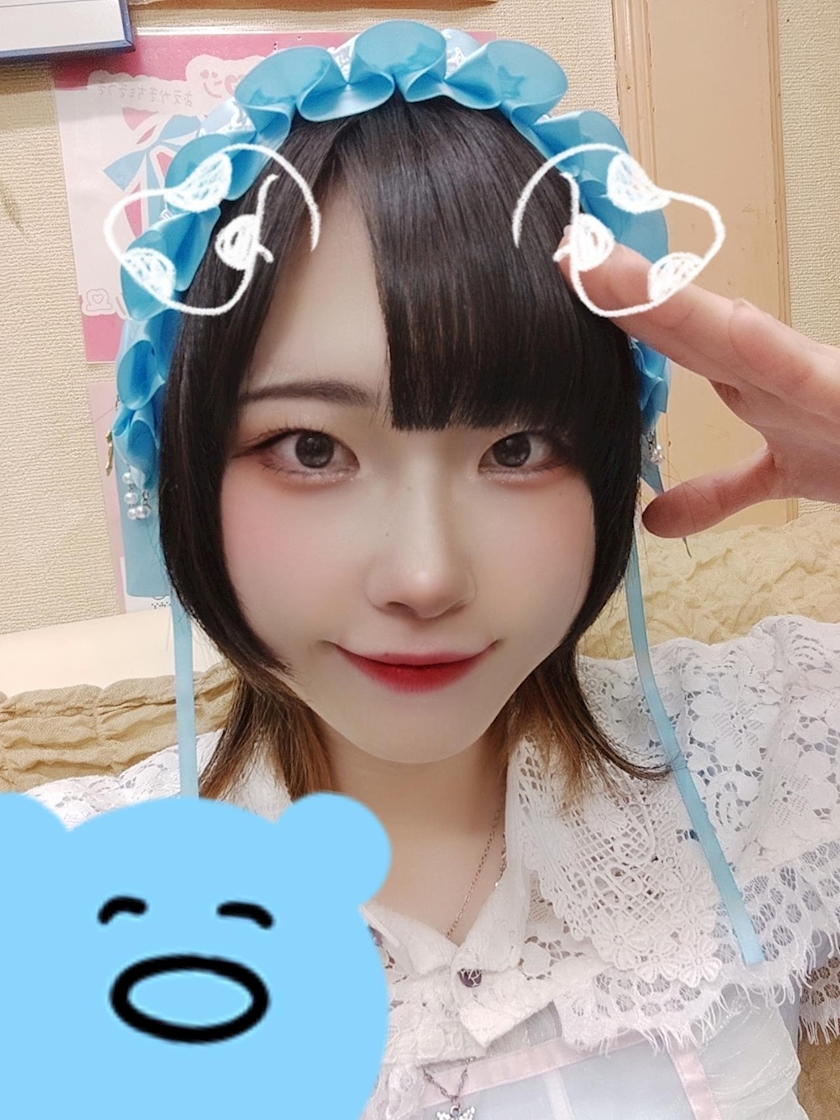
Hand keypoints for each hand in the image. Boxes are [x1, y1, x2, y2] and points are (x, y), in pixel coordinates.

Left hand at [555, 234, 839, 537]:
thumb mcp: (777, 477)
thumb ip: (715, 492)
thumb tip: (655, 519)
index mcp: (749, 377)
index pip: (670, 338)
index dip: (615, 313)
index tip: (560, 284)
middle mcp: (768, 364)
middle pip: (681, 321)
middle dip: (619, 290)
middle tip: (561, 252)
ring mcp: (804, 374)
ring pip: (723, 331)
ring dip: (664, 301)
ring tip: (607, 268)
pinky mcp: (839, 396)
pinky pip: (798, 369)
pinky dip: (764, 346)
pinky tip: (726, 320)